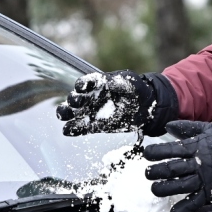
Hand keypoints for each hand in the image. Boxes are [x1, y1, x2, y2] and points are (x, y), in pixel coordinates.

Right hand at [56, 70, 176, 136]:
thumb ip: (118, 81)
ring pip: (71, 113)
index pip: (85, 83)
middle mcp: (91, 97)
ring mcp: (91, 112)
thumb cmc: (138, 89)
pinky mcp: (94, 126)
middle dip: (72, 100)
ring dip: (66, 113)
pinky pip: (79, 128)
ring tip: (65, 115)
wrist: (146, 107)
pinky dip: (72, 130)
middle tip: (77, 102)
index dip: (82, 84)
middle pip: (74, 98)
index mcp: (98, 84)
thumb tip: (107, 81)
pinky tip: (69, 130)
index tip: (82, 87)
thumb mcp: (130, 82)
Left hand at [144, 120, 211, 211]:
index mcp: (196, 147)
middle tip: (147, 173)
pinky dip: (184, 209)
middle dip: (156, 172)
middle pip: (172, 169)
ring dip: (164, 189)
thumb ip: (186, 127)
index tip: (147, 154)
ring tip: (155, 188)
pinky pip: (195, 202)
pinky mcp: (210, 191)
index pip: (171, 149)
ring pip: (180, 185)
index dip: (156, 152)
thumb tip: (167, 126)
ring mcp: (204, 178)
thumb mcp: (207, 129)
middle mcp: (198, 163)